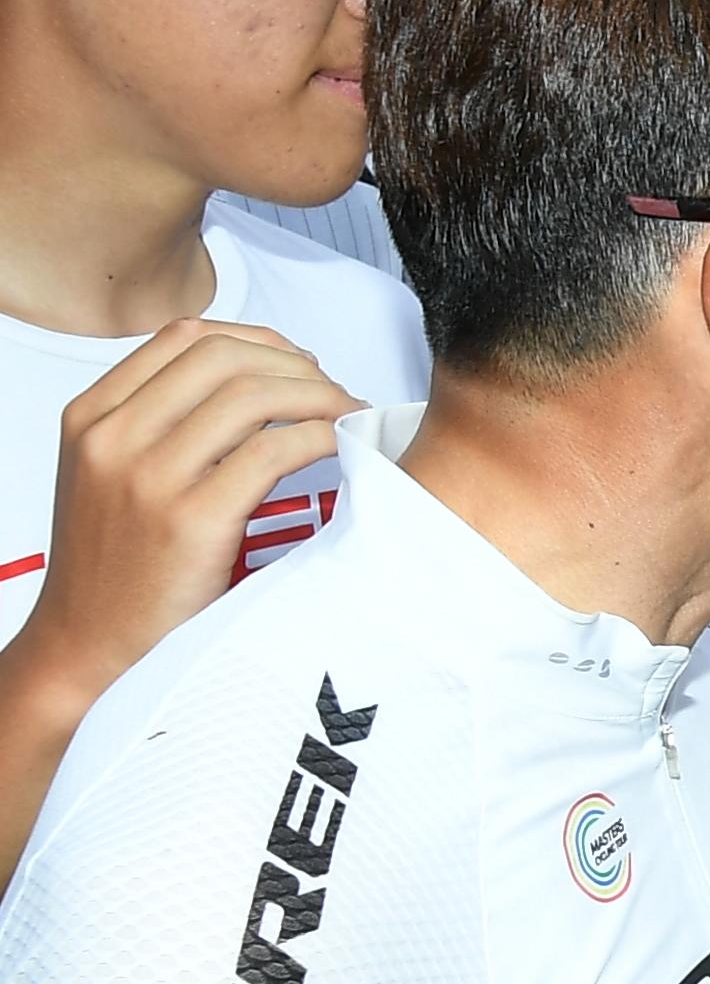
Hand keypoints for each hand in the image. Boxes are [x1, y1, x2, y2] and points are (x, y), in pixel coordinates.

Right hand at [19, 320, 359, 702]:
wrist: (89, 646)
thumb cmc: (117, 566)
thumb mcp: (115, 475)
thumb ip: (162, 423)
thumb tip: (253, 380)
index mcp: (91, 417)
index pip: (184, 337)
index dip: (256, 340)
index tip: (298, 363)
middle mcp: (112, 437)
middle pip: (224, 357)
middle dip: (295, 365)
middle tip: (333, 392)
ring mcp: (148, 477)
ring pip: (252, 395)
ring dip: (318, 397)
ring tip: (346, 416)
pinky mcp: (191, 520)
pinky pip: (273, 451)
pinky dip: (321, 437)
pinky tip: (339, 448)